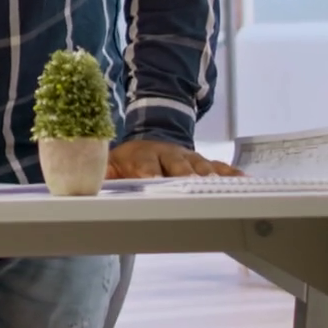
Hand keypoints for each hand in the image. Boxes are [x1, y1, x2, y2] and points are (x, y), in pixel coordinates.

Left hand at [106, 139, 239, 179]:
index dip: (150, 174)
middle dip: (185, 176)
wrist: (149, 138)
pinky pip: (219, 166)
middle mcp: (168, 155)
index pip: (145, 166)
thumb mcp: (111, 165)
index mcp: (142, 156)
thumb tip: (85, 188)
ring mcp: (188, 157)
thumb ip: (101, 175)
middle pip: (178, 166)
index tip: (154, 182)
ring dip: (210, 176)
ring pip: (201, 166)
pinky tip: (243, 180)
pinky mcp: (203, 162)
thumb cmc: (128, 160)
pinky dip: (231, 173)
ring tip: (220, 187)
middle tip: (192, 186)